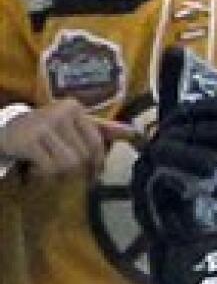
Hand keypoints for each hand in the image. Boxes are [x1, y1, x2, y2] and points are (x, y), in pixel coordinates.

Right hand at [0, 100, 135, 177]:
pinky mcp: (29, 139)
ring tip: (47, 165)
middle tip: (60, 169)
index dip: (97, 165)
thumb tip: (135, 132)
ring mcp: (43, 123)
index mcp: (75, 108)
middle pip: (83, 157)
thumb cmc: (46, 131)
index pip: (97, 145)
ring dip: (59, 173)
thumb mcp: (74, 126)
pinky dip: (44, 174)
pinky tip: (35, 166)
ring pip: (69, 164)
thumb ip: (103, 130)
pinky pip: (51, 168)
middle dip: (75, 170)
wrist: (6, 130)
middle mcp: (61, 111)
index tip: (92, 175)